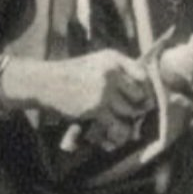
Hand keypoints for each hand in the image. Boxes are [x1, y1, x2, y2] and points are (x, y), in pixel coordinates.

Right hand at [0, 51, 154, 150]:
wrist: (46, 82)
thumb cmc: (71, 74)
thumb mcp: (95, 62)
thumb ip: (118, 69)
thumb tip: (143, 86)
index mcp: (113, 58)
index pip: (143, 74)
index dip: (146, 89)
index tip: (144, 99)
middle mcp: (112, 72)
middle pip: (140, 95)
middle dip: (139, 107)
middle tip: (136, 115)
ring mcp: (105, 90)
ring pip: (131, 111)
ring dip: (128, 120)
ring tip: (125, 127)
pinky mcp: (97, 108)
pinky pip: (118, 124)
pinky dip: (118, 132)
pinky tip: (114, 135)